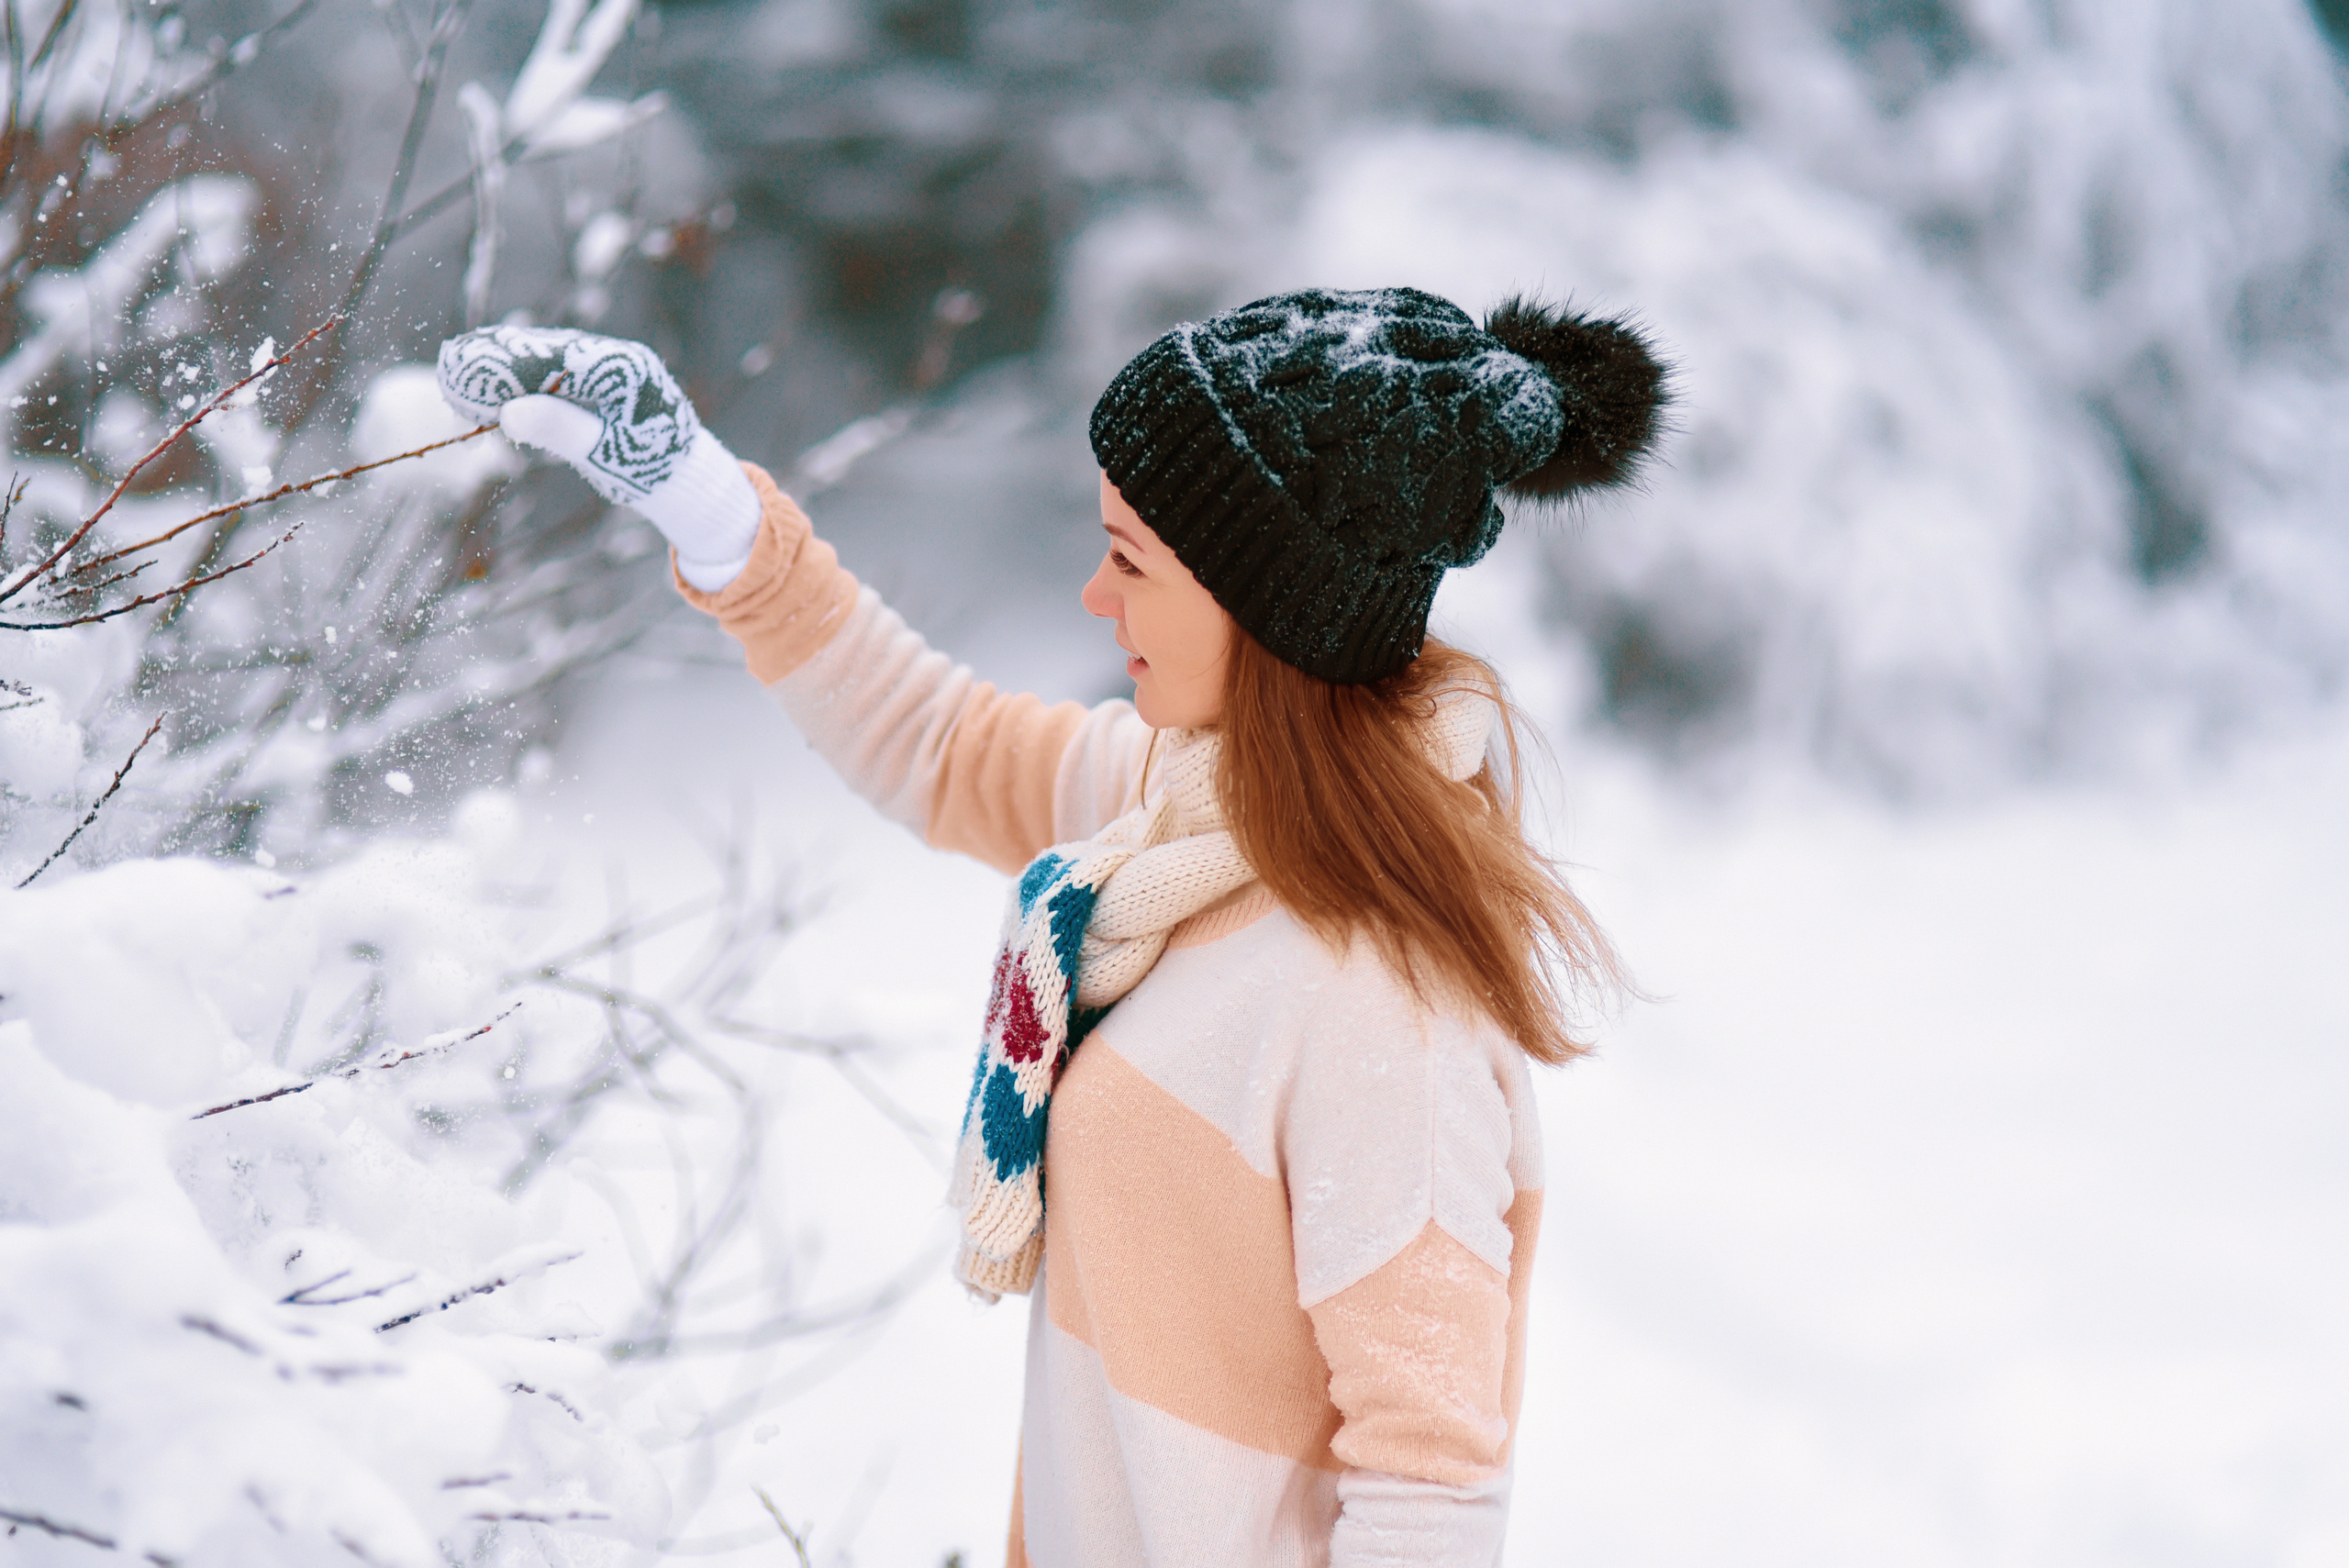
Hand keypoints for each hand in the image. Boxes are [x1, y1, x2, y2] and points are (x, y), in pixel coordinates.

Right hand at [436, 326, 758, 590]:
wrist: (688, 479)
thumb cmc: (653, 469)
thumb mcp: (606, 453)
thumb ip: (562, 429)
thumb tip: (511, 411)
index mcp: (624, 369)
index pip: (554, 357)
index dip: (507, 363)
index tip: (465, 368)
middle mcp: (617, 358)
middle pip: (547, 352)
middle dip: (498, 362)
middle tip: (450, 368)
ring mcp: (609, 368)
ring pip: (548, 362)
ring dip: (506, 371)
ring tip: (461, 380)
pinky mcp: (601, 382)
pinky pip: (556, 376)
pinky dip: (525, 383)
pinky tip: (493, 393)